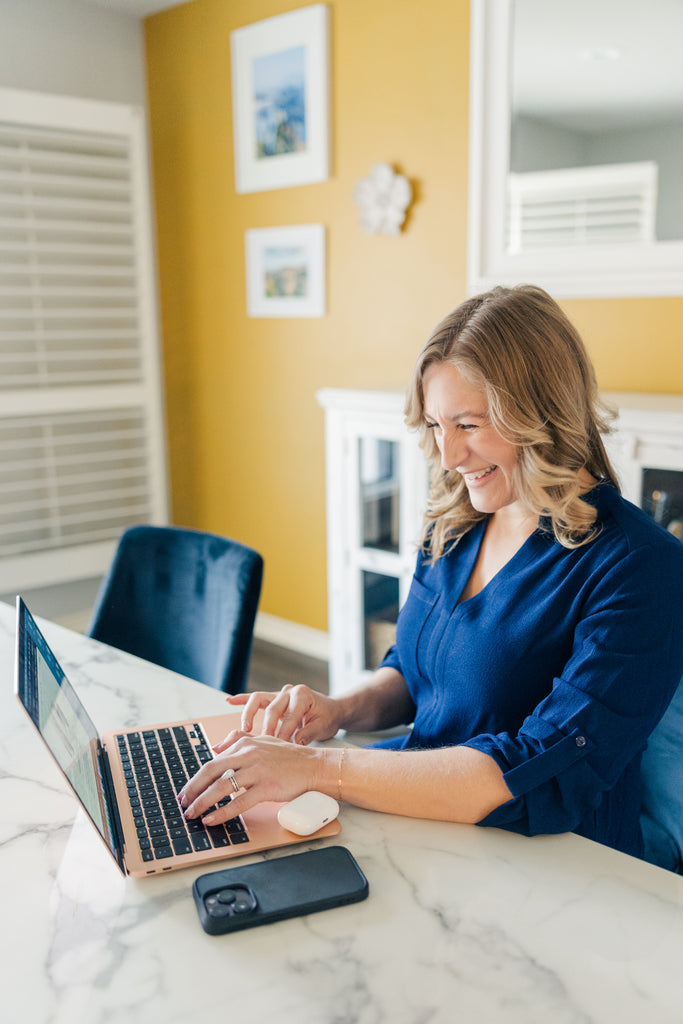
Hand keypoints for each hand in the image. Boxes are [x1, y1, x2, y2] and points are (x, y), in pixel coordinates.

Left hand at [177, 732, 327, 825]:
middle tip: (183, 803)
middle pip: (211, 772)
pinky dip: (222, 812)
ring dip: (202, 803)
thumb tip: (215, 747)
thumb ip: (239, 739)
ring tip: (193, 814)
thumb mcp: (263, 740)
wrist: (313, 766)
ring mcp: (257, 771)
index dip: (196, 778)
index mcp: (245, 744)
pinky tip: (212, 819)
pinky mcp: (267, 787)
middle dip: (193, 790)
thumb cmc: (289, 756)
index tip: (187, 791)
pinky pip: (239, 802)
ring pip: (221, 787)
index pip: (213, 762)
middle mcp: (248, 755)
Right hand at [225, 683, 342, 744]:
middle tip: (262, 746)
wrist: (331, 709)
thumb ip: (309, 734)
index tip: (278, 749)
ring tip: (244, 730)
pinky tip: (229, 701)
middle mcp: (289, 691)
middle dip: (266, 729)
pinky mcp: (272, 698)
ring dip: (249, 714)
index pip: (289, 716)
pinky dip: (241, 699)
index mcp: (302, 695)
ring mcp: (279, 694)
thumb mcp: (323, 726)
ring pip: (258, 699)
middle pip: (272, 709)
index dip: (283, 734)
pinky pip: (254, 698)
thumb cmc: (327, 718)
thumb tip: (295, 743)